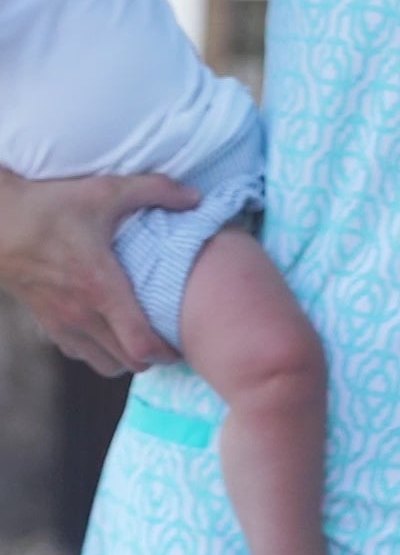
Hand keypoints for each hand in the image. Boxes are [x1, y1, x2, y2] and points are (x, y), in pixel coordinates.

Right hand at [0, 168, 191, 373]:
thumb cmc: (52, 207)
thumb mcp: (107, 190)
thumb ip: (156, 190)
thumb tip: (196, 197)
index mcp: (101, 288)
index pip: (139, 344)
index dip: (167, 352)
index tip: (185, 343)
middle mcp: (82, 314)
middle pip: (129, 362)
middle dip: (155, 357)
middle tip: (173, 338)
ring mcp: (63, 324)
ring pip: (105, 364)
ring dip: (128, 357)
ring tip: (145, 336)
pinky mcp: (48, 324)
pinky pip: (81, 355)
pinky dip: (101, 352)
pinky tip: (112, 330)